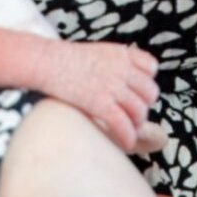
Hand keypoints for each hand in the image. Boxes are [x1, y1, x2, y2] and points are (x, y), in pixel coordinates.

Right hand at [34, 40, 161, 153]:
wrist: (45, 62)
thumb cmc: (63, 60)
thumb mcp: (96, 52)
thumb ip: (114, 63)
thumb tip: (122, 80)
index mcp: (121, 54)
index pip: (151, 67)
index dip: (147, 81)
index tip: (138, 91)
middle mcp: (122, 69)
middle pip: (149, 92)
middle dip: (144, 104)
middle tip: (134, 114)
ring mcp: (113, 87)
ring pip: (140, 110)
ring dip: (137, 123)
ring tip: (129, 129)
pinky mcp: (101, 103)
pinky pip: (124, 124)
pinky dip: (128, 136)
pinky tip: (127, 143)